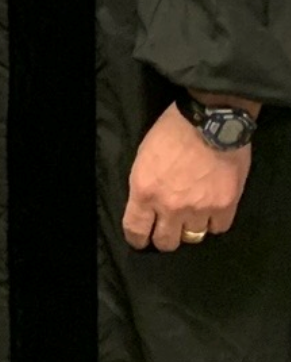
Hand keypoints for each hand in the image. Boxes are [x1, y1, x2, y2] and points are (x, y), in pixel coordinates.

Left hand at [122, 106, 250, 252]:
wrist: (210, 119)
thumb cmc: (173, 130)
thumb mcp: (144, 157)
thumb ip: (145, 186)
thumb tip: (146, 206)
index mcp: (145, 191)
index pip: (136, 230)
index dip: (137, 239)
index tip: (141, 239)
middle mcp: (170, 206)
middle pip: (166, 242)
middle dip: (165, 236)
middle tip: (169, 227)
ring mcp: (199, 208)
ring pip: (193, 238)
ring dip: (191, 227)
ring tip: (193, 214)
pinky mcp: (225, 205)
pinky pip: (218, 228)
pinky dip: (214, 222)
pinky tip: (212, 210)